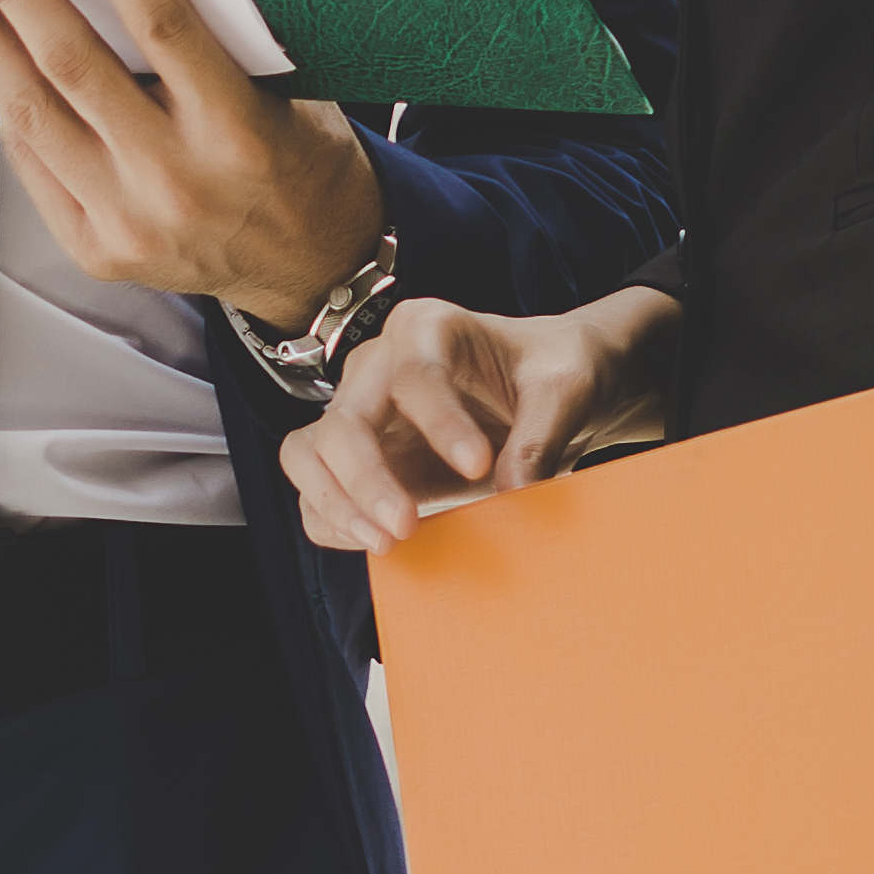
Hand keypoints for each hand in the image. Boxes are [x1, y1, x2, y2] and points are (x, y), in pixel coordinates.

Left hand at [0, 0, 378, 320]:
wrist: (312, 269)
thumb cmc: (299, 163)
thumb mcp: (285, 93)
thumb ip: (215, 40)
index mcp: (239, 131)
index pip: (167, 28)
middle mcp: (178, 181)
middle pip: (74, 67)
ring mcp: (129, 222)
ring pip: (34, 115)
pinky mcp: (96, 250)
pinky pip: (33, 163)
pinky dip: (3, 103)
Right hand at [276, 288, 677, 548]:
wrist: (542, 391)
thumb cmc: (550, 374)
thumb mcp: (566, 388)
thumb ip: (543, 432)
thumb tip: (513, 486)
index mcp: (426, 329)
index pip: (412, 374)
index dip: (440, 423)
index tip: (479, 465)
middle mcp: (378, 367)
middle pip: (343, 420)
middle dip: (366, 478)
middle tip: (405, 526)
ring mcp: (359, 413)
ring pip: (307, 453)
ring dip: (335, 503)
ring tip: (385, 542)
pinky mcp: (356, 460)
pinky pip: (315, 493)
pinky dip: (332, 523)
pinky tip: (376, 545)